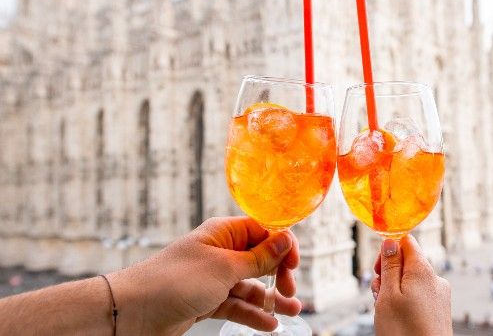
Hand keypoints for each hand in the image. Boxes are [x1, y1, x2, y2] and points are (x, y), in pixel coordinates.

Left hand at [108, 217, 301, 334]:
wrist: (133, 313)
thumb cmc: (175, 281)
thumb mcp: (224, 268)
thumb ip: (258, 258)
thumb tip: (285, 240)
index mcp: (223, 233)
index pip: (263, 231)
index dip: (282, 245)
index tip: (294, 264)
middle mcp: (219, 252)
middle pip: (260, 259)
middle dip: (279, 274)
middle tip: (290, 291)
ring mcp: (213, 278)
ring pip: (250, 285)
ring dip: (271, 298)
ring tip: (293, 312)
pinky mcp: (206, 301)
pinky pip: (237, 304)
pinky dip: (253, 314)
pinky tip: (269, 325)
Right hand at [371, 235, 451, 335]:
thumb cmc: (405, 331)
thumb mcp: (388, 294)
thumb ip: (390, 265)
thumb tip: (391, 241)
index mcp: (423, 270)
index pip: (406, 242)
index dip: (388, 251)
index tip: (379, 270)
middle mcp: (435, 279)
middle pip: (407, 263)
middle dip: (389, 275)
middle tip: (379, 295)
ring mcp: (439, 295)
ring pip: (411, 282)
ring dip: (395, 291)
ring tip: (387, 311)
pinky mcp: (439, 310)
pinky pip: (419, 297)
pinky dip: (405, 302)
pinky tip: (399, 319)